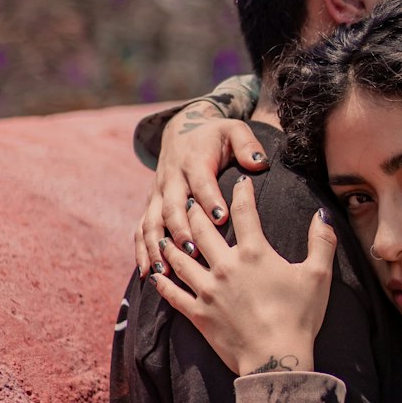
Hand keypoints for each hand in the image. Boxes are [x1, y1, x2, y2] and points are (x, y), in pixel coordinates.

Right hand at [135, 103, 269, 275]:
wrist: (182, 129)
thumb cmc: (216, 136)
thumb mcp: (234, 130)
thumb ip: (247, 145)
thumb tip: (259, 164)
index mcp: (194, 162)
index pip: (201, 183)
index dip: (209, 200)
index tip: (221, 220)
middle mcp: (172, 179)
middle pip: (173, 207)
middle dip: (181, 230)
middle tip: (192, 252)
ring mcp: (158, 194)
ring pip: (153, 222)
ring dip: (157, 246)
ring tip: (165, 270)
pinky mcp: (151, 205)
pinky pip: (142, 229)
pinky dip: (142, 250)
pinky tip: (148, 273)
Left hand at [149, 179, 337, 375]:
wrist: (276, 359)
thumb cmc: (300, 317)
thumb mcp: (318, 276)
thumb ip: (321, 241)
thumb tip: (322, 214)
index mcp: (254, 253)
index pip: (245, 212)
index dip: (242, 193)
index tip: (240, 182)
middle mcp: (225, 266)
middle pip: (202, 230)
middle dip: (196, 211)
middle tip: (191, 201)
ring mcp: (208, 290)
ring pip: (181, 259)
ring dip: (172, 243)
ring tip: (167, 233)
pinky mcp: (198, 314)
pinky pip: (173, 295)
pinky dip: (163, 283)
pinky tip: (156, 274)